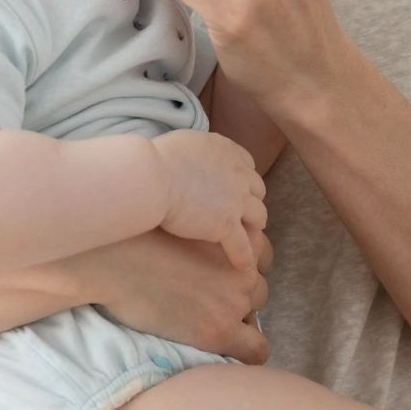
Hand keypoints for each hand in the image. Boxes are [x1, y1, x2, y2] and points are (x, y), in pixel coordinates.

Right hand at [90, 224, 272, 363]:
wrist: (112, 260)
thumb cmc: (137, 238)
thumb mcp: (189, 228)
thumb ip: (211, 241)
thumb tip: (214, 257)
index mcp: (240, 238)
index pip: (260, 257)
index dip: (239, 269)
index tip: (218, 276)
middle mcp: (245, 269)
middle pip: (257, 289)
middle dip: (236, 296)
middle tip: (203, 301)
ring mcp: (234, 301)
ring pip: (254, 316)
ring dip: (236, 320)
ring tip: (202, 321)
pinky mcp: (219, 330)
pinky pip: (256, 350)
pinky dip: (247, 352)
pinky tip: (228, 352)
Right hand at [151, 131, 266, 268]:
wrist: (152, 177)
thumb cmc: (155, 159)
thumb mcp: (184, 143)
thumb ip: (197, 151)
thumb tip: (189, 158)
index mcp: (227, 150)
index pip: (247, 164)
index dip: (242, 178)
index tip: (236, 186)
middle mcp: (238, 174)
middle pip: (257, 190)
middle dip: (251, 200)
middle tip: (243, 212)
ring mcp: (235, 201)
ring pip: (258, 216)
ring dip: (254, 226)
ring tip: (251, 237)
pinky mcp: (226, 225)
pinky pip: (242, 246)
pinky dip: (243, 256)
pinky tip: (243, 266)